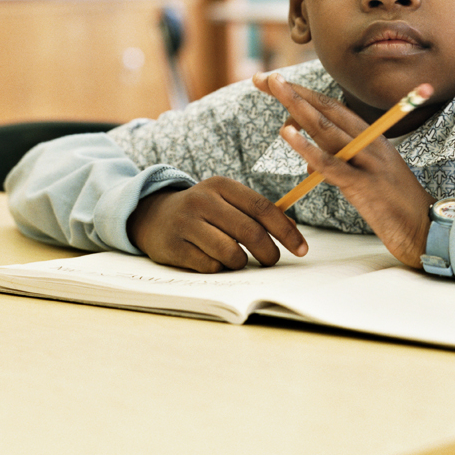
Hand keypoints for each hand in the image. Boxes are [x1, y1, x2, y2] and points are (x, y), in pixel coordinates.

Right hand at [127, 176, 307, 271]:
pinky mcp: (173, 246)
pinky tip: (213, 260)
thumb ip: (257, 212)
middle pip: (249, 232)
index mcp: (221, 185)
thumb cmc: (202, 211)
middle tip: (272, 260)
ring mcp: (185, 223)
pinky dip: (219, 268)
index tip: (302, 249)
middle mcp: (202, 200)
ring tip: (237, 258)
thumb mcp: (226, 201)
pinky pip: (210, 266)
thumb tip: (292, 230)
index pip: (262, 208)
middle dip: (268, 252)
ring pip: (231, 253)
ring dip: (241, 262)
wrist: (153, 215)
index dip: (286, 231)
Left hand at [253, 73, 434, 267]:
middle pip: (328, 110)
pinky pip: (331, 164)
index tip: (276, 82)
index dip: (304, 93)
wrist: (428, 232)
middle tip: (264, 77)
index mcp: (372, 138)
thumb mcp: (366, 178)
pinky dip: (308, 148)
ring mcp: (369, 163)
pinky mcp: (365, 186)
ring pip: (328, 129)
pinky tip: (288, 134)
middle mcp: (371, 143)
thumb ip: (339, 163)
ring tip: (275, 90)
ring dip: (299, 108)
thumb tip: (308, 158)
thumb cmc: (395, 207)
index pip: (333, 108)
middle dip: (294, 92)